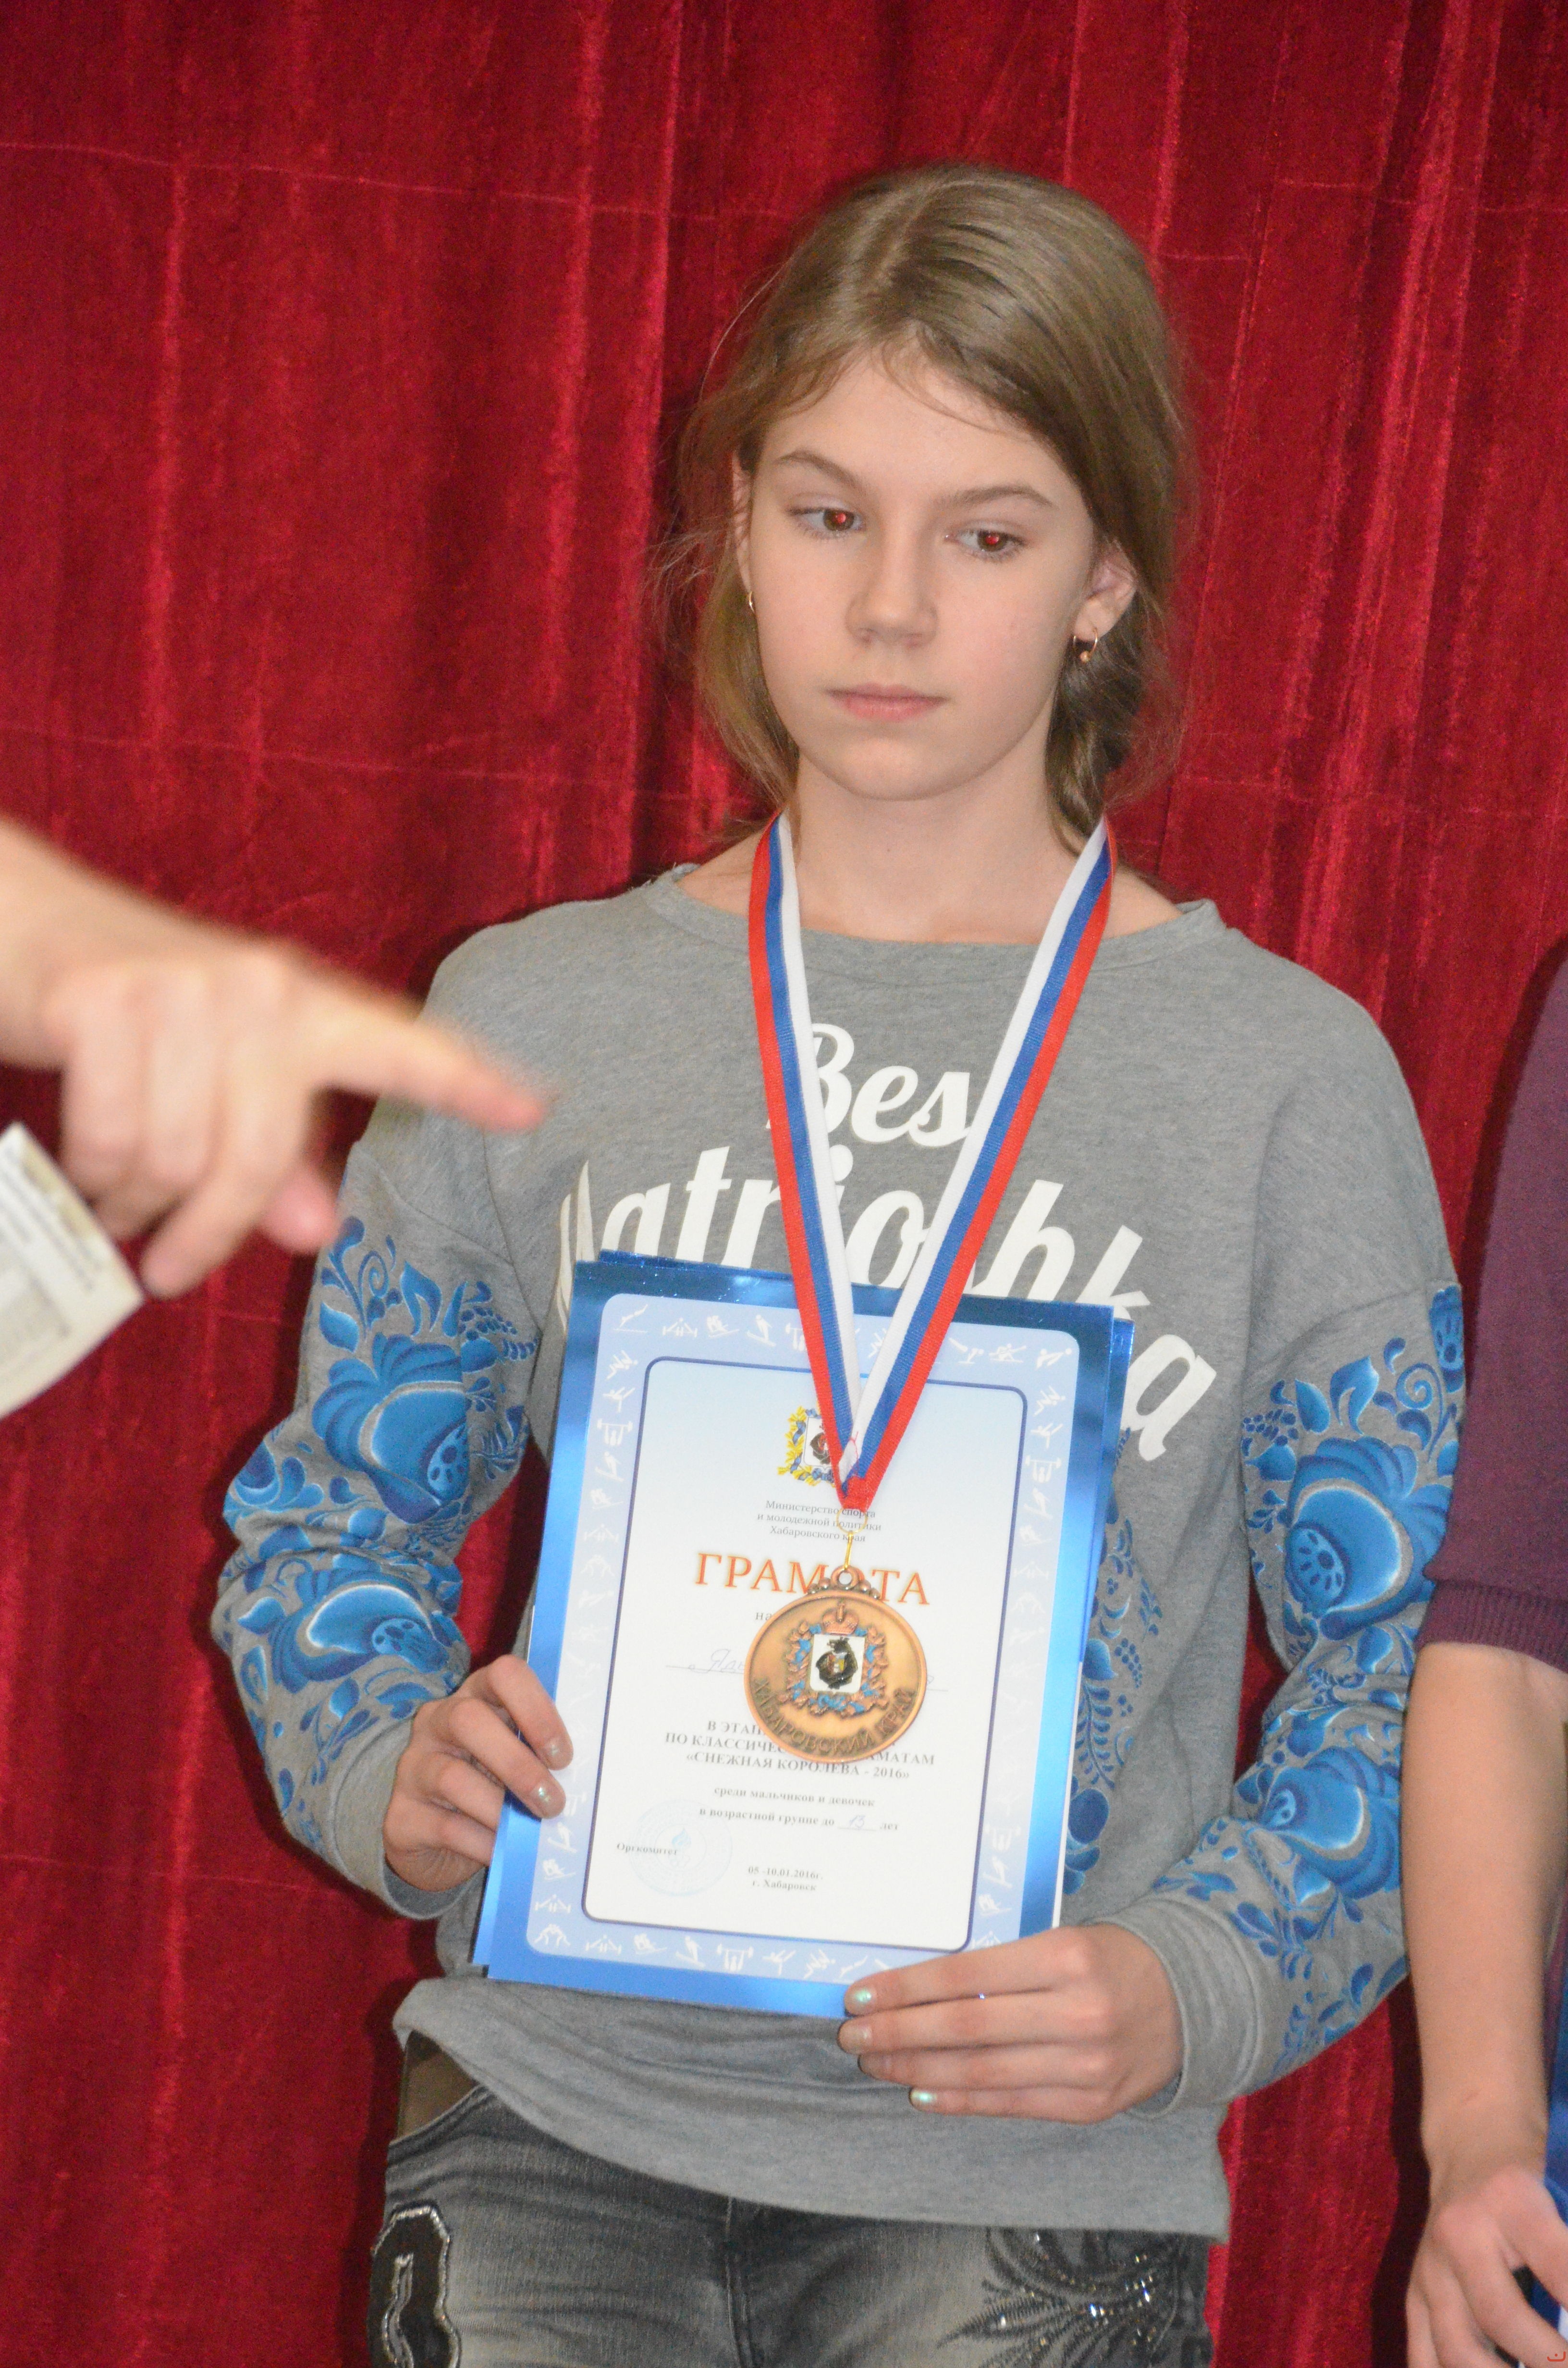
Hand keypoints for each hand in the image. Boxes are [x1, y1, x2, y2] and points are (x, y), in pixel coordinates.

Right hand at [0, 820, 542, 1293]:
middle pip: (263, 1154)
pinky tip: (84, 1166)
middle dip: (210, 1228)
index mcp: (303, 1003)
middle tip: (170, 1263)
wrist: (21, 921)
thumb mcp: (217, 1076)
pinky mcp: (104, 1001)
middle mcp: (258, 987)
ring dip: (136, 1200)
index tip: (533, 1109)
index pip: (401, 1044)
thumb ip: (276, 1155)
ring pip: (180, 1159)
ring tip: (117, 1201)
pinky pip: (113, 1137)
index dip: (468, 1080)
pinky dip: (91, 1170)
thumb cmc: (135, 1014)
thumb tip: (319, 1230)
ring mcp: (182, 989)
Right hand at [383, 1655, 572, 1895]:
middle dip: (518, 1764)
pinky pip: (445, 1827)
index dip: (536, 1709)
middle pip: (469, 1719)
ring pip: (453, 1777)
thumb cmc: (493, 1786)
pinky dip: (482, 1842)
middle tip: (553, 1802)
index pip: (504, 1674)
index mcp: (476, 1696)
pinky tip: (503, 1852)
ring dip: (501, 1809)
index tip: (563, 1756)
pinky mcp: (401, 1816)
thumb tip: (588, 1780)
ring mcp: (413, 1767)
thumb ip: (542, 1755)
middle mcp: (437, 1722)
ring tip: (532, 1829)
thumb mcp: (518, 1759)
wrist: (436, 1839)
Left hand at [837, 1923, 1181, 2120]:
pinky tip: (921, 2094)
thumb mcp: (1059, 1940)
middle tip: (852, 2036)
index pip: (965, 1976)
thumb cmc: (1107, 1960)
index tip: (860, 1995)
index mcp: (1064, 1957)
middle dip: (899, 2034)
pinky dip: (960, 2101)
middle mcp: (1076, 2013)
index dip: (906, 1988)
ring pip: (981, 2072)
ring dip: (917, 2070)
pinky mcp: (1090, 2105)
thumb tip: (916, 1987)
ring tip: (876, 2064)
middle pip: (965, 2028)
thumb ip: (999, 1965)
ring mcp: (1085, 2066)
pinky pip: (1010, 2104)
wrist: (1188, 2001)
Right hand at [1408, 2153, 1567, 2367]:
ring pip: (1457, 2348)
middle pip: (1502, 2316)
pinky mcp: (1414, 2295)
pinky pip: (1423, 2358)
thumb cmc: (1534, 2177)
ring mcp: (1431, 2268)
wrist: (1470, 2147)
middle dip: (1550, 2359)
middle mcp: (1460, 2232)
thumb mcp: (1563, 2190)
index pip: (1559, 2266)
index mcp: (1510, 2200)